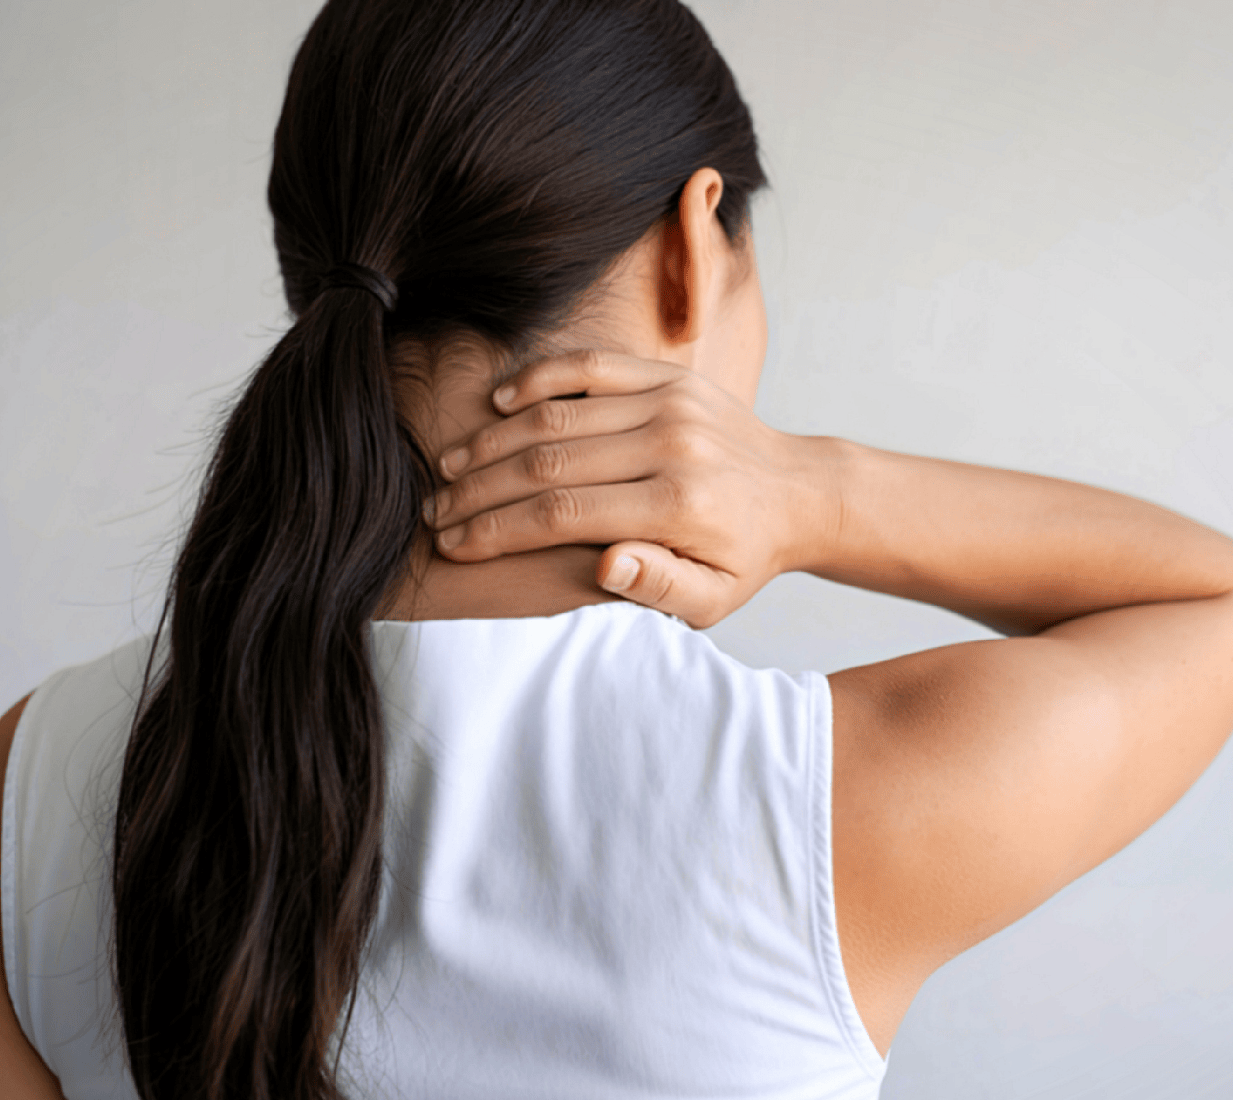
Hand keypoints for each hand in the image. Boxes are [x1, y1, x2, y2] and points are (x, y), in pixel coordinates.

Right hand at [423, 350, 832, 628]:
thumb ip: (660, 588)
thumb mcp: (713, 599)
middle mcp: (671, 446)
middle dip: (480, 490)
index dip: (498, 530)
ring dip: (495, 440)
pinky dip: (539, 379)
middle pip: (548, 463)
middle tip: (436, 509)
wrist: (797, 491)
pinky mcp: (669, 376)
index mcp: (677, 506)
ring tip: (452, 467)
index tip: (453, 546)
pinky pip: (591, 368)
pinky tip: (499, 402)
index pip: (562, 514)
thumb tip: (604, 565)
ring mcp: (670, 402)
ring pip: (558, 416)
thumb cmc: (742, 557)